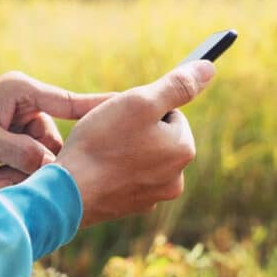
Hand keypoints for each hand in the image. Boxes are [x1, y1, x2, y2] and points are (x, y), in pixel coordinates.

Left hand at [0, 72, 111, 181]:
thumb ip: (23, 153)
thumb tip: (55, 170)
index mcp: (21, 90)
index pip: (71, 101)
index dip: (101, 110)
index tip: (131, 113)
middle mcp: (24, 105)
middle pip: (59, 137)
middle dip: (46, 160)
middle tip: (22, 175)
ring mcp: (17, 124)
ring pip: (46, 154)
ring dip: (28, 171)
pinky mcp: (10, 142)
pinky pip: (30, 161)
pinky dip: (19, 174)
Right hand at [55, 60, 215, 226]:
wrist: (67, 193)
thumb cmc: (102, 144)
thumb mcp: (141, 102)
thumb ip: (177, 85)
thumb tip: (208, 69)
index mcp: (184, 151)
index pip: (170, 113)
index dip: (144, 108)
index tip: (123, 116)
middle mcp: (176, 179)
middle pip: (157, 136)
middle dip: (135, 130)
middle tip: (108, 133)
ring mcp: (153, 197)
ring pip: (140, 157)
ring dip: (123, 149)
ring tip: (100, 151)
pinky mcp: (130, 207)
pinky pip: (125, 177)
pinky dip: (113, 170)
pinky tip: (95, 169)